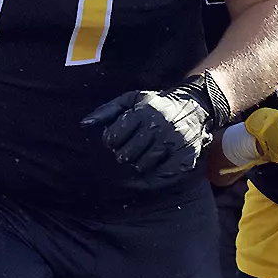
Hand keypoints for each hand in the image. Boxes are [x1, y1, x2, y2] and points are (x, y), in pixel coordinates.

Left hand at [81, 78, 222, 179]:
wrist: (194, 106)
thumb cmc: (155, 104)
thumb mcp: (131, 99)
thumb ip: (106, 110)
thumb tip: (83, 124)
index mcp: (143, 112)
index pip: (114, 136)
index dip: (109, 141)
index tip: (113, 141)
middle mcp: (159, 127)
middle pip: (127, 154)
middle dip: (121, 155)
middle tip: (125, 151)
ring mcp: (174, 143)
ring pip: (142, 166)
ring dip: (136, 164)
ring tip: (138, 156)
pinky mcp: (186, 156)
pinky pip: (162, 175)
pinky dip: (152, 177)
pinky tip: (149, 170)